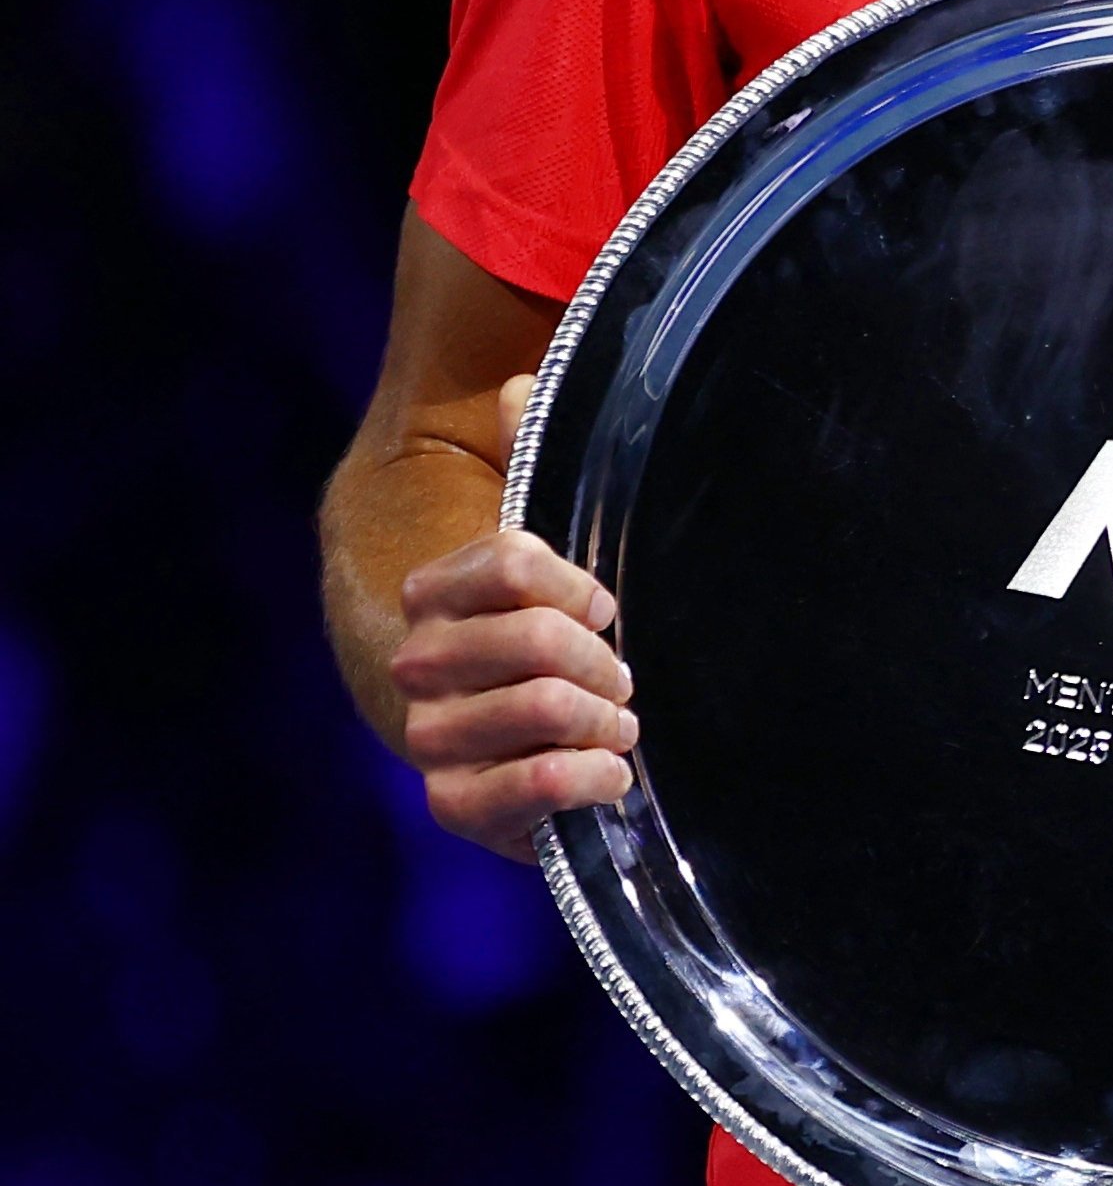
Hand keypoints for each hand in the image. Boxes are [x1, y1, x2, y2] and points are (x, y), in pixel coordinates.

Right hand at [386, 390, 635, 858]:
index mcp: (436, 592)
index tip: (602, 606)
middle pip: (536, 637)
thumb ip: (529, 461)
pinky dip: (588, 777)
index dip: (574, 584)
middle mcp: (419, 661)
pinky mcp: (455, 804)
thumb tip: (519, 381)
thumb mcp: (544, 556)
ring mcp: (431, 735)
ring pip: (542, 705)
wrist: (512, 744)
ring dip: (603, 717)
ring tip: (616, 726)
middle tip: (620, 680)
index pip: (511, 559)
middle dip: (601, 659)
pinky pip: (528, 785)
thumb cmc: (540, 641)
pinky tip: (610, 774)